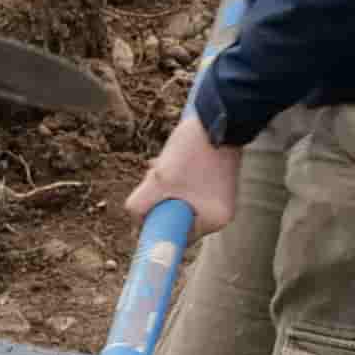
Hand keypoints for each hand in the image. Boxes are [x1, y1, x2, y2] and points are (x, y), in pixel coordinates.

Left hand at [129, 107, 240, 236]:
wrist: (219, 117)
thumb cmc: (193, 150)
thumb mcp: (159, 180)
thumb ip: (140, 206)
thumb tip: (134, 220)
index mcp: (213, 221)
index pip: (176, 237)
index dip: (156, 225)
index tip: (144, 212)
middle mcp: (220, 214)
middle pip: (176, 217)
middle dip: (159, 200)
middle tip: (154, 179)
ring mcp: (219, 198)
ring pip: (179, 201)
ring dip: (164, 187)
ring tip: (161, 166)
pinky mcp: (215, 183)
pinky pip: (188, 190)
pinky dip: (175, 180)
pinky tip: (169, 161)